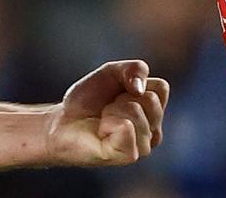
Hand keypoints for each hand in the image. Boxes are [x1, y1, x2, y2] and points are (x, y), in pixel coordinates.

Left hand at [44, 60, 168, 166]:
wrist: (63, 120)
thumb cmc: (89, 99)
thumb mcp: (112, 72)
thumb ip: (134, 68)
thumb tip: (140, 89)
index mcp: (154, 111)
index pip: (162, 87)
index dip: (134, 81)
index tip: (118, 90)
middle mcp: (154, 131)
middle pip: (151, 99)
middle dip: (122, 96)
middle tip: (108, 107)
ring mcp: (143, 146)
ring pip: (136, 110)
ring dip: (112, 110)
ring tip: (103, 120)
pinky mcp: (129, 156)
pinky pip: (125, 127)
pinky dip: (108, 123)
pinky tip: (102, 132)